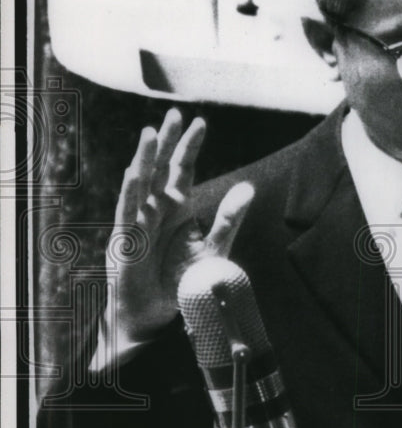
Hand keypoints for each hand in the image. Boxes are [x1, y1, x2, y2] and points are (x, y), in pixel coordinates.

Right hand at [107, 108, 253, 345]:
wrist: (157, 314)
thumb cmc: (181, 281)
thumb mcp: (214, 248)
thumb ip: (229, 219)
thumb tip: (248, 187)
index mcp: (178, 207)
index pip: (183, 169)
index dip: (190, 147)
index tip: (201, 122)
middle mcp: (157, 208)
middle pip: (160, 168)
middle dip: (167, 141)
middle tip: (173, 113)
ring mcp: (139, 222)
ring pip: (140, 183)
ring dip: (145, 159)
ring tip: (151, 133)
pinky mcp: (126, 241)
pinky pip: (127, 213)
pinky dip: (130, 193)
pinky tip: (134, 174)